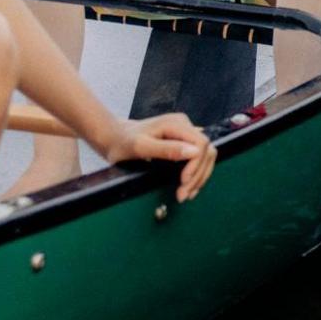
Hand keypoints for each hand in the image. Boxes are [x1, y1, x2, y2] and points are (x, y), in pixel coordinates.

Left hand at [93, 113, 216, 202]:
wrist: (113, 137)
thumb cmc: (122, 143)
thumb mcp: (140, 147)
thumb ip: (166, 149)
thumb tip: (194, 153)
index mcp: (176, 124)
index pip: (201, 144)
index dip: (196, 165)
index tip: (183, 182)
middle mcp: (184, 125)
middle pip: (207, 150)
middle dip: (198, 175)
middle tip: (184, 195)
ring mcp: (184, 133)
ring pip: (206, 154)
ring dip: (200, 176)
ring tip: (187, 194)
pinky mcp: (182, 141)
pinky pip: (199, 157)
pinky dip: (197, 173)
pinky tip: (188, 186)